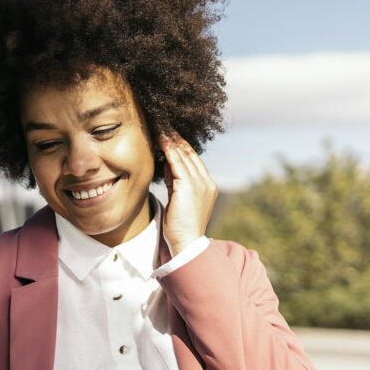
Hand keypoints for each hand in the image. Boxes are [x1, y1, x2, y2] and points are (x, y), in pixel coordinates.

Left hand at [158, 131, 217, 255]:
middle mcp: (207, 183)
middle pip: (190, 154)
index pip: (194, 160)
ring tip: (161, 128)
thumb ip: (175, 182)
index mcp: (207, 187)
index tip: (170, 135)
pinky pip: (177, 162)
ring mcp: (200, 184)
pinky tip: (161, 140)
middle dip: (177, 139)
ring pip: (184, 155)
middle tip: (164, 126)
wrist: (185, 243)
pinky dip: (169, 150)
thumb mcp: (178, 199)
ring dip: (172, 140)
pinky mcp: (189, 186)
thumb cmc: (179, 226)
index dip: (182, 146)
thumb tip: (167, 164)